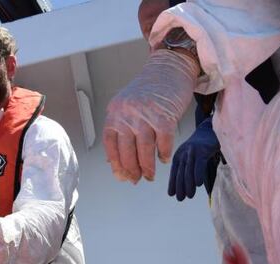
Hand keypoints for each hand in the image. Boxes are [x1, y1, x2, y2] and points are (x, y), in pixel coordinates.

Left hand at [103, 49, 199, 182]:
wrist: (169, 68)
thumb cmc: (148, 90)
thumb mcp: (125, 107)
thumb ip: (119, 130)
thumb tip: (114, 160)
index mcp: (115, 113)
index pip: (110, 144)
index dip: (115, 163)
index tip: (121, 175)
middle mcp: (127, 114)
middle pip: (126, 150)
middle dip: (131, 169)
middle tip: (136, 179)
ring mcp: (145, 114)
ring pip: (144, 149)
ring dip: (147, 166)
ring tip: (150, 175)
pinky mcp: (164, 114)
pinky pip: (163, 141)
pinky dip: (163, 153)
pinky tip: (164, 159)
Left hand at [168, 118, 220, 200]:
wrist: (211, 129)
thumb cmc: (201, 146)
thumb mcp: (191, 156)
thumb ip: (188, 168)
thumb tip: (186, 185)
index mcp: (179, 155)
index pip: (174, 171)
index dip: (172, 183)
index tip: (171, 194)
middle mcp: (184, 152)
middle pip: (181, 172)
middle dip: (180, 186)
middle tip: (180, 199)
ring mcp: (193, 150)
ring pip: (189, 169)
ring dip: (188, 184)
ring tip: (189, 196)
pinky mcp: (203, 149)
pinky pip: (199, 163)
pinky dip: (198, 174)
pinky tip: (198, 184)